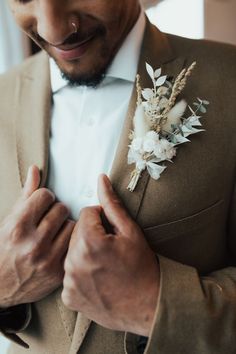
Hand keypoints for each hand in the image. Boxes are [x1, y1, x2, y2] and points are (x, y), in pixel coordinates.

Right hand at [0, 166, 74, 307]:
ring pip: (72, 225)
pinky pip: (75, 244)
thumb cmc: (4, 247)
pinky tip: (59, 245)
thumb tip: (35, 169)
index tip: (41, 205)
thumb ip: (26, 195)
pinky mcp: (58, 272)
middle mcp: (33, 243)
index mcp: (17, 226)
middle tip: (48, 220)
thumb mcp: (9, 220)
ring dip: (65, 226)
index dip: (44, 198)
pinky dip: (70, 242)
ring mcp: (47, 259)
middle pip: (61, 208)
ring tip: (54, 232)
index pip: (45, 195)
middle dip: (55, 211)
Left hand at [62, 175, 159, 336]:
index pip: (86, 213)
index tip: (113, 233)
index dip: (102, 219)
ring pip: (71, 252)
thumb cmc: (142, 267)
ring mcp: (69, 282)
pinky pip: (69, 274)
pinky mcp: (69, 297)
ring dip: (84, 253)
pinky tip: (97, 278)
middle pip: (76, 232)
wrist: (148, 306)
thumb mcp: (130, 231)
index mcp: (89, 242)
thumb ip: (112, 204)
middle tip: (110, 249)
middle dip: (91, 235)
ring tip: (104, 264)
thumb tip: (101, 179)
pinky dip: (80, 273)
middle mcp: (74, 262)